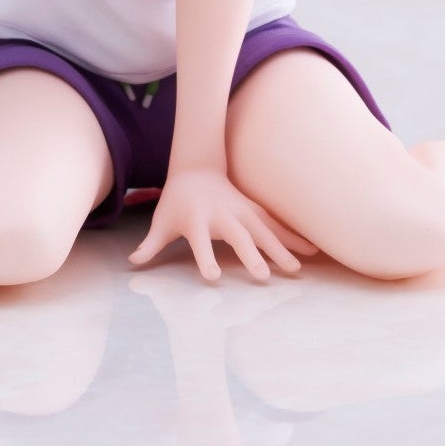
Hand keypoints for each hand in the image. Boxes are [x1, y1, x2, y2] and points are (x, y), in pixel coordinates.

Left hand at [128, 167, 319, 282]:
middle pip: (238, 237)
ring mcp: (241, 210)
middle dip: (251, 255)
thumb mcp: (160, 221)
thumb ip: (150, 244)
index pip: (200, 242)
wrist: (196, 168)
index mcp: (196, 221)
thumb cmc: (176, 202)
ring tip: (298, 268)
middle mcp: (222, 216)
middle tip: (264, 277)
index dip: (206, 258)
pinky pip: (276, 223)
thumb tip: (132, 262)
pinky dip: (293, 236)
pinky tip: (312, 250)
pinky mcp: (254, 209)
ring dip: (280, 248)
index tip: (213, 277)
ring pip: (263, 230)